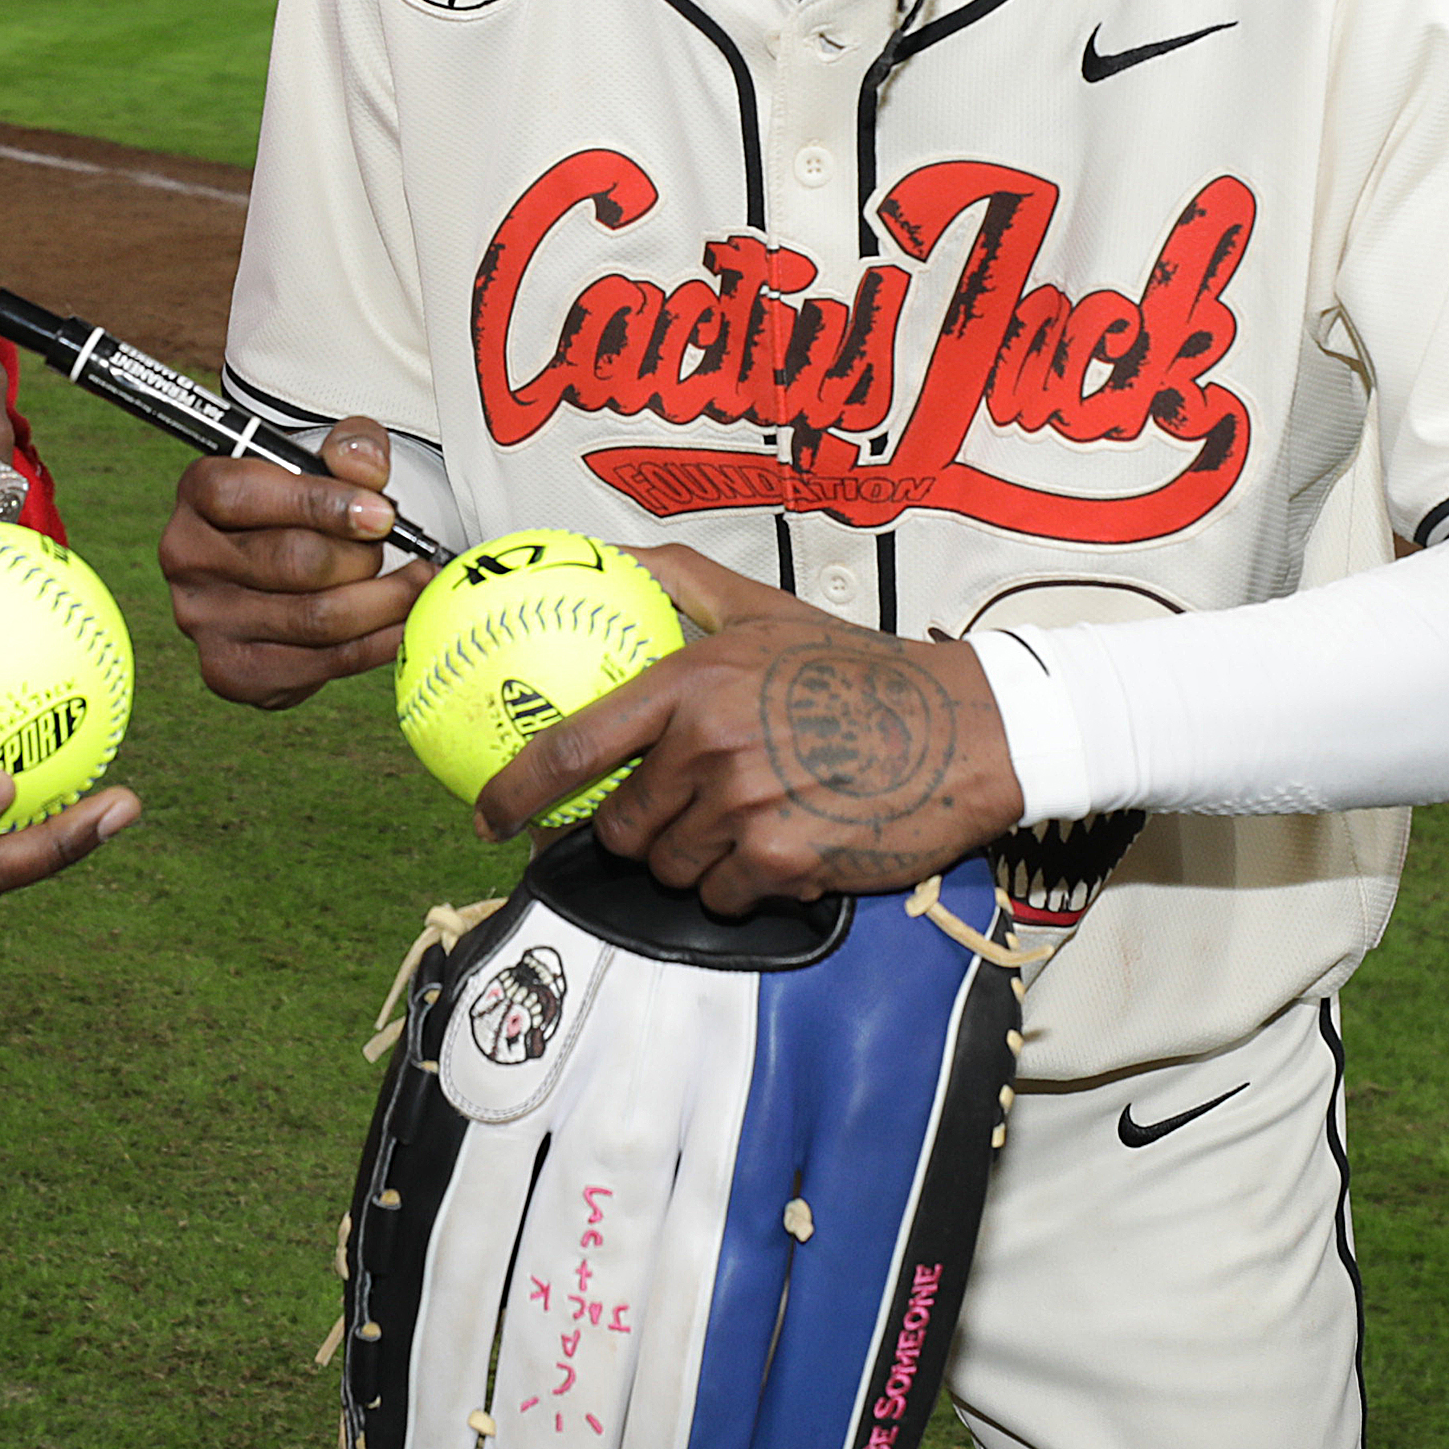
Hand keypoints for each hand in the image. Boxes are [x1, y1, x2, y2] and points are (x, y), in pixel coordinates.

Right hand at [160, 415, 432, 707]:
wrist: (277, 575)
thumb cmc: (299, 509)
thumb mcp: (324, 462)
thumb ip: (351, 449)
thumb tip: (367, 468)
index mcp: (198, 493)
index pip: (247, 495)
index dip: (321, 504)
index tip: (382, 514)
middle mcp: (187, 558)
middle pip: (293, 562)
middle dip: (362, 556)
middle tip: (395, 549)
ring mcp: (203, 621)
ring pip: (316, 619)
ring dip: (383, 601)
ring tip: (416, 582)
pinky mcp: (233, 673)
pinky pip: (325, 663)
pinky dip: (379, 643)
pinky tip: (402, 621)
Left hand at [476, 546, 1021, 912]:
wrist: (962, 730)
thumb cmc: (857, 668)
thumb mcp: (763, 608)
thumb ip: (680, 580)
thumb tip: (610, 552)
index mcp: (691, 683)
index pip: (573, 745)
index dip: (514, 789)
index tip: (486, 815)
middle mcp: (709, 745)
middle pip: (623, 825)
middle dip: (637, 830)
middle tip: (679, 811)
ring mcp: (745, 807)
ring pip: (671, 867)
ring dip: (695, 858)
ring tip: (746, 818)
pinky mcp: (784, 860)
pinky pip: (725, 895)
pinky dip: (745, 883)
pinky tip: (786, 845)